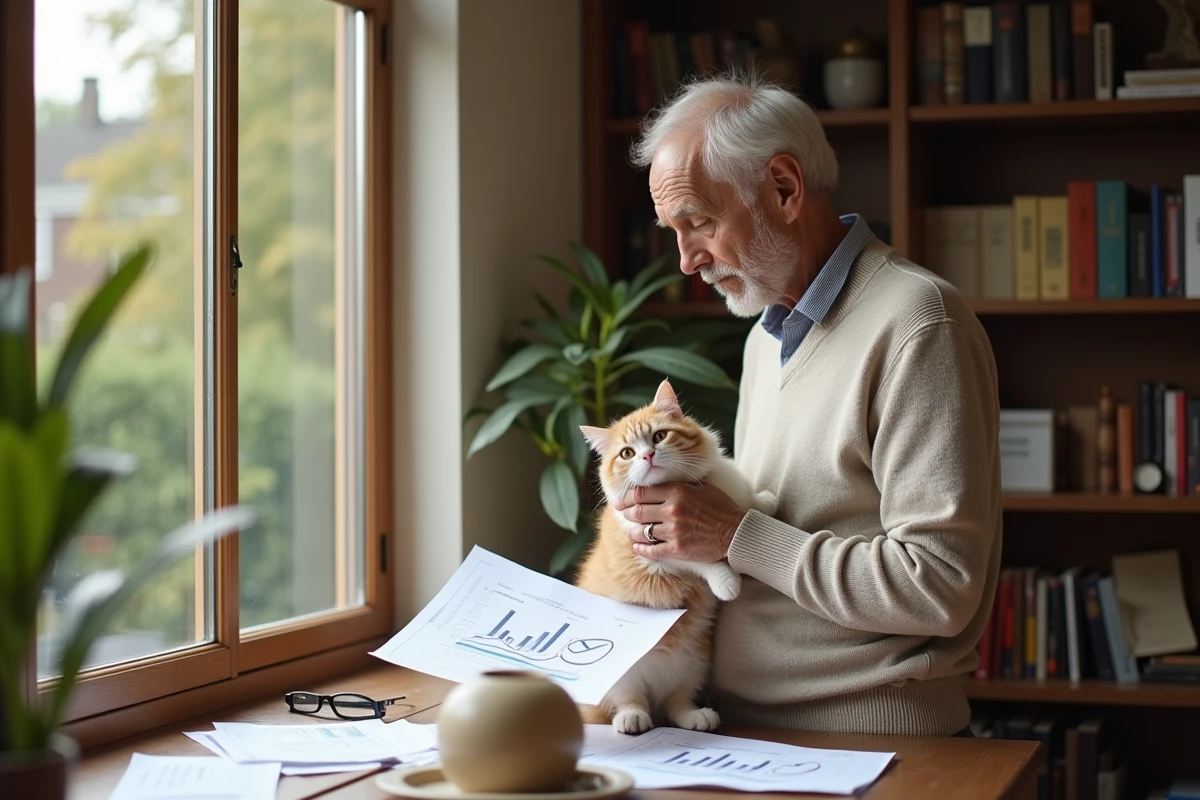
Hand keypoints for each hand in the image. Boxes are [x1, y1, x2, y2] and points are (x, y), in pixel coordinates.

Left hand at [613, 482, 746, 561]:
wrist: (736, 532)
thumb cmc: (720, 508)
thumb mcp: (700, 488)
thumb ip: (679, 484)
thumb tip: (658, 483)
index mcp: (677, 491)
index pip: (641, 493)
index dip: (626, 498)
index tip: (619, 501)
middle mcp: (672, 510)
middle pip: (637, 511)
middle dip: (627, 514)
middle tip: (623, 515)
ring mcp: (673, 531)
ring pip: (641, 531)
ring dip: (632, 532)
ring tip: (631, 532)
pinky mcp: (677, 549)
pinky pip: (650, 550)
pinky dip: (640, 548)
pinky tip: (637, 547)